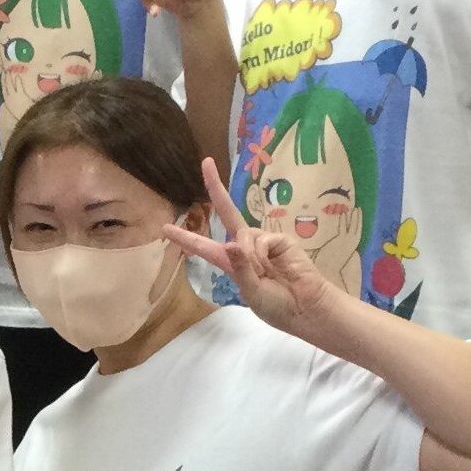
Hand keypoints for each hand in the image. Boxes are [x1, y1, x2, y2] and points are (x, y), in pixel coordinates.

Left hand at [164, 155, 339, 338]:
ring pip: (242, 235)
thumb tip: (232, 243)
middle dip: (215, 188)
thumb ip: (241, 268)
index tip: (165, 228)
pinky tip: (274, 267)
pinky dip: (262, 254)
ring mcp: (262, 241)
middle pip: (226, 213)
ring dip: (250, 258)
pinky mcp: (279, 239)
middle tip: (206, 162)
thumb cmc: (276, 305)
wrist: (306, 308)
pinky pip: (259, 239)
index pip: (204, 247)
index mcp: (231, 263)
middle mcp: (244, 248)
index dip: (185, 238)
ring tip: (266, 275)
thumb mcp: (251, 292)